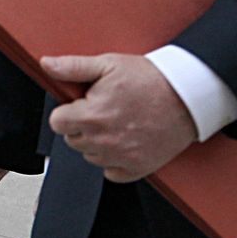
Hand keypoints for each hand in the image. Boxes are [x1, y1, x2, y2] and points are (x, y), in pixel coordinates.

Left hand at [44, 53, 197, 182]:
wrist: (189, 95)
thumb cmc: (151, 79)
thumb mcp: (108, 64)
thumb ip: (72, 67)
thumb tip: (47, 64)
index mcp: (92, 116)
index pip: (57, 123)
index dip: (67, 111)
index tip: (81, 105)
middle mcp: (105, 141)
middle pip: (72, 140)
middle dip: (81, 125)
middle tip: (104, 110)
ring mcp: (122, 156)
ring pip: (90, 156)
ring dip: (97, 143)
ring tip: (117, 123)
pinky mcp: (139, 167)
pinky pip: (112, 173)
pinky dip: (115, 160)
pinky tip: (125, 141)